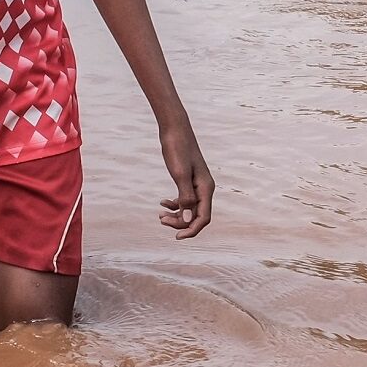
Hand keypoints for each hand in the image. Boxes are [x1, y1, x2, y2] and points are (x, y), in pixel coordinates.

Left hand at [157, 122, 213, 238]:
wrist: (174, 129)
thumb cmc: (177, 149)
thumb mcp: (179, 174)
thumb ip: (185, 197)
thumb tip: (188, 221)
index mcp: (206, 188)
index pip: (203, 218)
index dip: (191, 230)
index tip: (176, 237)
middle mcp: (204, 188)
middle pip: (197, 215)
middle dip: (181, 223)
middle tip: (161, 221)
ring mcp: (197, 183)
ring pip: (190, 208)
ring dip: (177, 215)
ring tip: (160, 216)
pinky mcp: (188, 179)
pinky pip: (185, 198)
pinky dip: (175, 204)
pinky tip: (162, 202)